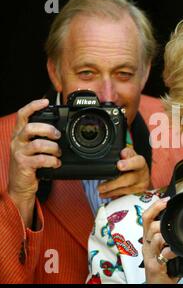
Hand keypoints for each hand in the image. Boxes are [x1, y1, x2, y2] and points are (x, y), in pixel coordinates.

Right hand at [8, 99, 61, 226]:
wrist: (20, 186)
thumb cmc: (30, 164)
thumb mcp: (33, 148)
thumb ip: (41, 138)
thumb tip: (60, 131)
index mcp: (20, 135)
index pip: (23, 115)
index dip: (33, 106)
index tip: (45, 101)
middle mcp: (17, 142)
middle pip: (30, 128)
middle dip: (47, 129)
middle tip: (57, 135)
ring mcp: (19, 153)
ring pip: (37, 144)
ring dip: (53, 148)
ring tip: (58, 153)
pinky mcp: (23, 165)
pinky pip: (40, 159)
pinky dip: (52, 161)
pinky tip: (56, 163)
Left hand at [98, 147, 149, 198]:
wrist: (143, 172)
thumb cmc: (134, 161)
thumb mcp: (130, 154)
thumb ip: (126, 153)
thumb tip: (122, 154)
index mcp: (140, 162)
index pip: (136, 162)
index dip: (128, 164)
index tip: (119, 165)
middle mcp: (142, 174)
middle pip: (128, 180)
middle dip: (113, 184)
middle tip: (101, 187)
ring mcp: (140, 185)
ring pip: (125, 190)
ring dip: (111, 191)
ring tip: (100, 191)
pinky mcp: (137, 192)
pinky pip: (124, 195)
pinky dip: (114, 194)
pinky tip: (106, 194)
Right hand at [141, 197, 177, 283]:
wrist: (157, 285)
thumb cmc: (163, 266)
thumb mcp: (165, 247)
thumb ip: (170, 236)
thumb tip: (181, 222)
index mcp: (149, 238)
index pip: (147, 217)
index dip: (155, 206)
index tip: (167, 199)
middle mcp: (146, 244)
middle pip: (148, 223)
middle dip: (160, 216)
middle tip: (171, 215)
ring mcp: (150, 255)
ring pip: (154, 236)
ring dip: (164, 234)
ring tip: (172, 235)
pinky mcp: (155, 265)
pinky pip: (162, 254)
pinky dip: (170, 251)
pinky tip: (175, 251)